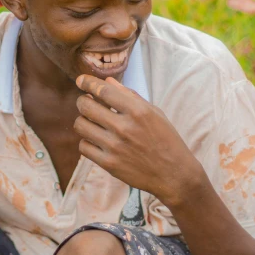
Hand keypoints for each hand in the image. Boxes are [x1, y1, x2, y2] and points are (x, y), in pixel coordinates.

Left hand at [74, 75, 206, 206]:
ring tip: (91, 122)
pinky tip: (96, 140)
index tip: (80, 80)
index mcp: (138, 111)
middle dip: (83, 101)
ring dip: (83, 120)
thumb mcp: (154, 113)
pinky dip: (87, 141)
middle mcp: (124, 127)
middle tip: (86, 102)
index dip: (88, 82)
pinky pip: (83, 146)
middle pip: (86, 106)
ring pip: (81, 125)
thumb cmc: (166, 139)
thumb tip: (107, 81)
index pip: (103, 90)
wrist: (173, 174)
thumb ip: (130, 96)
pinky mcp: (109, 164)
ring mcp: (115, 147)